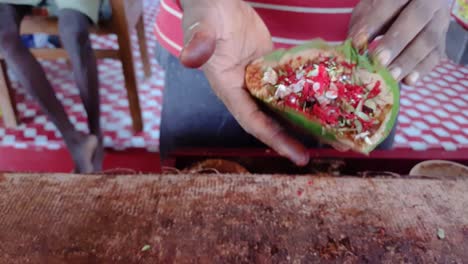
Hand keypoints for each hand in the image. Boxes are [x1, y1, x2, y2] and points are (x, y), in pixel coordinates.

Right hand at [179, 0, 309, 165]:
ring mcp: (258, 80)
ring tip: (326, 136)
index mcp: (228, 88)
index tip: (295, 155)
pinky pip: (287, 86)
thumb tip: (189, 57)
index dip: (274, 139)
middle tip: (313, 156)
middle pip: (269, 121)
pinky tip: (322, 104)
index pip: (252, 121)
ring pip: (280, 107)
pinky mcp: (270, 67)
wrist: (217, 0)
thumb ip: (199, 42)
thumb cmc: (206, 13)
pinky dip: (302, 97)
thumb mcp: (202, 26)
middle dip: (290, 140)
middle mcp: (244, 90)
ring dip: (300, 122)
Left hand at [349, 0, 449, 84]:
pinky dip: (421, 70)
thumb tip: (354, 45)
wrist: (414, 9)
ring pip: (428, 40)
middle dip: (396, 41)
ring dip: (408, 60)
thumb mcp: (370, 9)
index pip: (392, 2)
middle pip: (416, 19)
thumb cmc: (386, 11)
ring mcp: (438, 23)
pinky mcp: (440, 43)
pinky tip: (408, 81)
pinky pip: (435, 56)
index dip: (374, 22)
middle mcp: (429, 3)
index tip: (357, 43)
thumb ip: (362, 23)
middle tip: (378, 60)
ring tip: (391, 76)